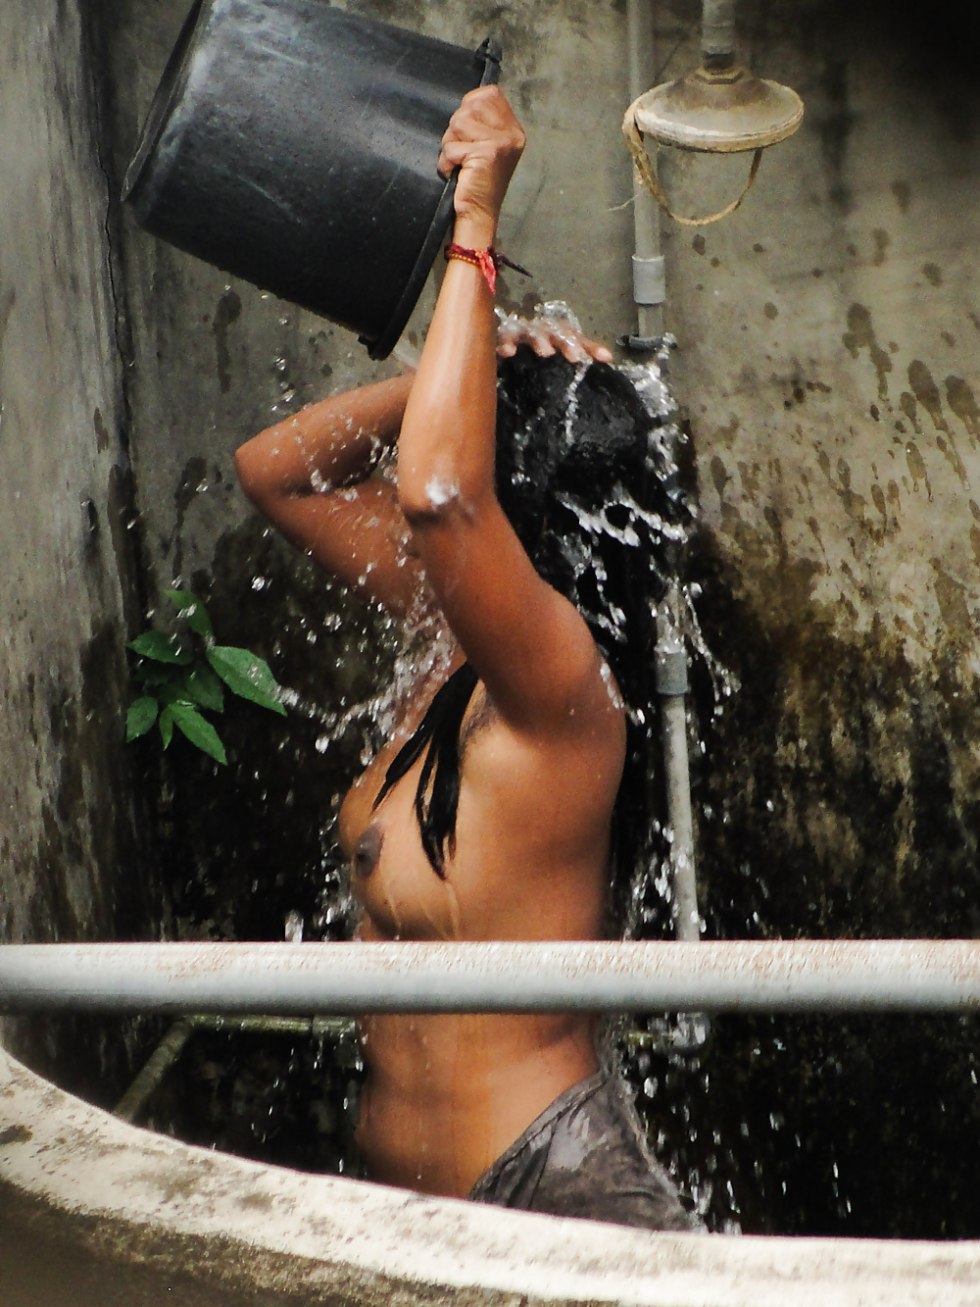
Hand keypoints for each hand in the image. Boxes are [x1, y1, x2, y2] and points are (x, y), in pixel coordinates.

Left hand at [437, 86, 525, 232]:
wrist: (478, 214)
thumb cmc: (476, 180)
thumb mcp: (486, 144)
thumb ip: (482, 121)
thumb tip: (468, 102)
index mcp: (513, 129)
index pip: (489, 93)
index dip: (469, 107)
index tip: (468, 133)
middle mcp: (511, 134)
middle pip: (471, 104)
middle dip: (457, 128)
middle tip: (463, 151)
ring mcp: (501, 143)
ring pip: (458, 123)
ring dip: (450, 144)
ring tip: (460, 163)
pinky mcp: (486, 154)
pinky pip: (452, 147)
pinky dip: (446, 162)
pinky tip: (456, 173)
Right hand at [496, 306, 613, 364]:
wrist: (509, 337)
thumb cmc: (542, 343)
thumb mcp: (566, 345)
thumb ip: (586, 350)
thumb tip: (609, 358)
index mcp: (559, 331)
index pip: (576, 336)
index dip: (588, 346)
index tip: (599, 359)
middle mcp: (543, 328)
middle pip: (555, 331)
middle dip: (564, 342)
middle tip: (574, 357)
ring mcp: (523, 332)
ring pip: (532, 332)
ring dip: (539, 340)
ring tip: (545, 352)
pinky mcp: (505, 338)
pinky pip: (505, 338)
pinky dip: (506, 343)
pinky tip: (507, 352)